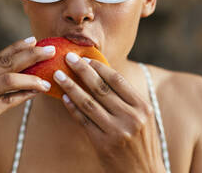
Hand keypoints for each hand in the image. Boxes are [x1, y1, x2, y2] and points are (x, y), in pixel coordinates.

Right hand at [0, 37, 54, 170]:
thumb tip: (21, 64)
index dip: (18, 47)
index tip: (34, 41)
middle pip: (5, 63)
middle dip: (31, 55)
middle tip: (50, 50)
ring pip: (9, 80)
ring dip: (32, 78)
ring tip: (47, 80)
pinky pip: (9, 100)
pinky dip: (26, 95)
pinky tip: (38, 92)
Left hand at [53, 52, 165, 172]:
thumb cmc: (142, 142)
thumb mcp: (143, 118)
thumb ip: (128, 99)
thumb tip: (103, 75)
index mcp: (143, 107)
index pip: (117, 80)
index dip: (99, 67)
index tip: (86, 58)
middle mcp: (131, 117)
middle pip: (101, 88)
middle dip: (82, 70)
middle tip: (68, 57)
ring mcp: (116, 131)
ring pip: (88, 102)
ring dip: (71, 86)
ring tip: (59, 75)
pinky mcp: (102, 143)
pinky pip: (83, 120)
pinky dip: (72, 107)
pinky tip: (64, 97)